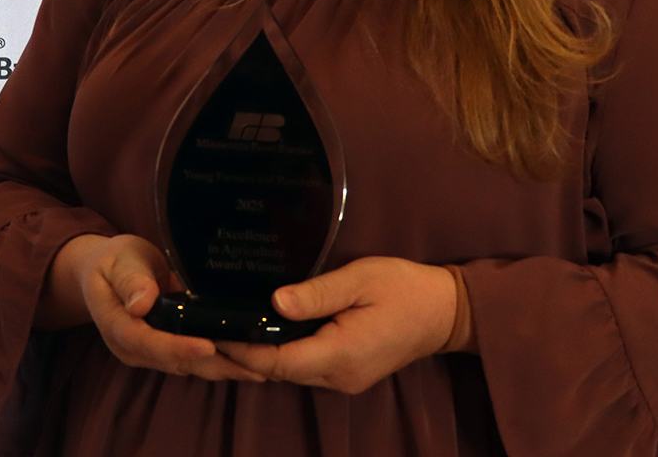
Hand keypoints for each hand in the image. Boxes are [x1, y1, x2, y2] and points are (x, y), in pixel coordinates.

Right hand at [39, 233, 264, 381]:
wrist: (109, 270)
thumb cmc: (114, 262)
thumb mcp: (119, 263)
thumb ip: (131, 282)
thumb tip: (141, 303)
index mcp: (121, 329)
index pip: (151, 343)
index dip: (180, 348)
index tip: (209, 347)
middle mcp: (138, 348)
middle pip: (178, 361)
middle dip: (216, 365)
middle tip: (255, 366)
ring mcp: (155, 350)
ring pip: (192, 364)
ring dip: (226, 367)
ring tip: (262, 368)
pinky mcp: (170, 345)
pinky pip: (197, 357)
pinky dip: (223, 358)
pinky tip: (251, 357)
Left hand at [217, 256, 456, 393]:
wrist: (444, 311)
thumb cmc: (403, 288)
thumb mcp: (361, 279)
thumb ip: (318, 293)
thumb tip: (275, 302)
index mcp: (339, 354)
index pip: (278, 361)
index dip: (244, 349)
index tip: (216, 330)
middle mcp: (338, 377)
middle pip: (280, 371)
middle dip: (245, 354)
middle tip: (214, 328)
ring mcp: (345, 379)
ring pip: (292, 372)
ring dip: (263, 355)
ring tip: (234, 327)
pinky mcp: (349, 373)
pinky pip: (307, 368)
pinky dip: (284, 353)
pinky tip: (270, 331)